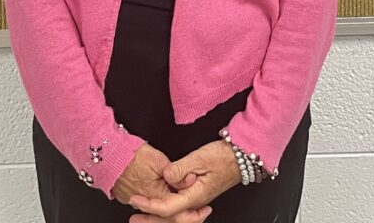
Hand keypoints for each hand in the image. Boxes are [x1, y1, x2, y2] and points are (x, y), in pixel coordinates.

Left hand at [126, 139, 240, 220]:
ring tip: (141, 214)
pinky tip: (158, 207)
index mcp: (195, 196)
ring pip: (174, 214)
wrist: (240, 157)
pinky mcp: (197, 195)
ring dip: (156, 216)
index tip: (135, 200)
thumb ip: (180, 169)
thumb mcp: (199, 158)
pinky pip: (179, 207)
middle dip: (150, 219)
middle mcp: (195, 202)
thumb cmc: (222, 157)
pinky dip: (166, 209)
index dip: (149, 205)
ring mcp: (197, 200)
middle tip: (133, 217)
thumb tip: (165, 176)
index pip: (168, 208)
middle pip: (170, 217)